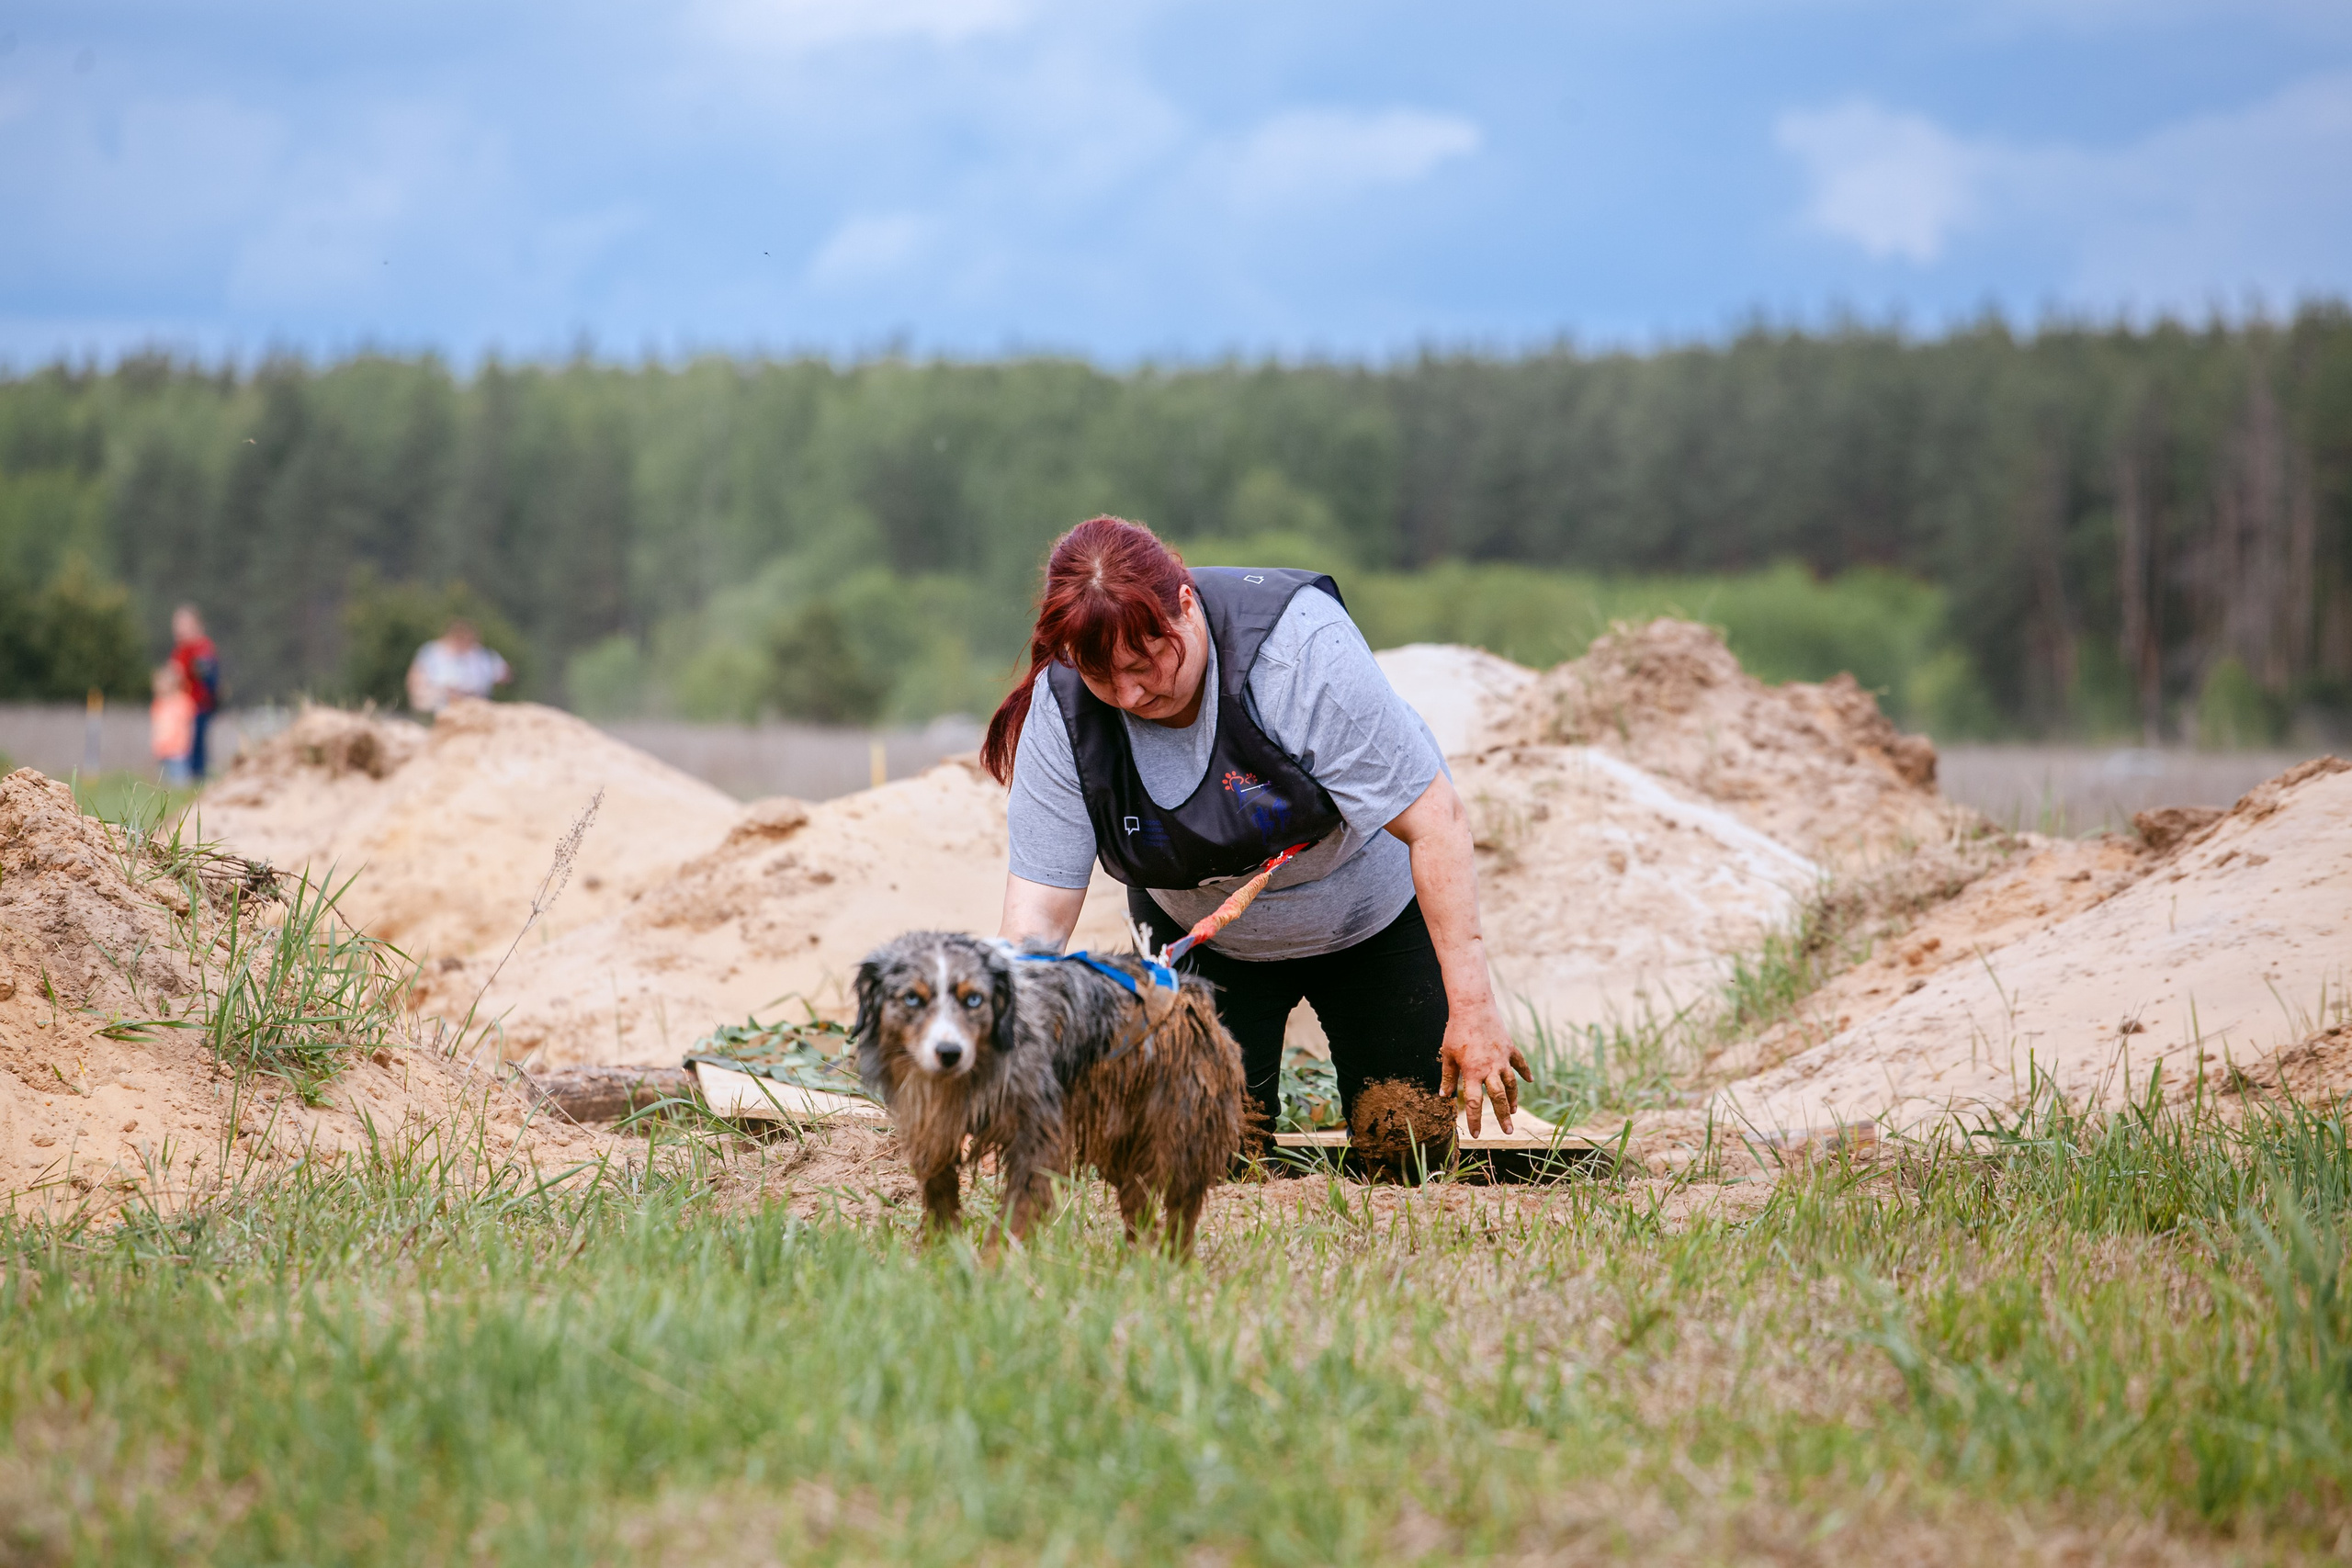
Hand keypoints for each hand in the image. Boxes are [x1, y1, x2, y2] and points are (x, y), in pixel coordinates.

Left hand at [1437, 994, 1531, 1135]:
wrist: (1473, 1007)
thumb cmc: (1456, 1031)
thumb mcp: (1447, 1055)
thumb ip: (1447, 1076)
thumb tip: (1443, 1096)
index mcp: (1472, 1072)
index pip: (1474, 1102)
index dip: (1475, 1120)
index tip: (1477, 1134)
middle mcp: (1489, 1068)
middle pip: (1498, 1098)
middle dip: (1503, 1116)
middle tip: (1508, 1131)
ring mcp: (1502, 1059)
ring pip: (1511, 1084)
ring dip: (1513, 1099)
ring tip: (1514, 1111)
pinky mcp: (1509, 1048)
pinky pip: (1520, 1063)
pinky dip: (1524, 1072)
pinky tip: (1529, 1081)